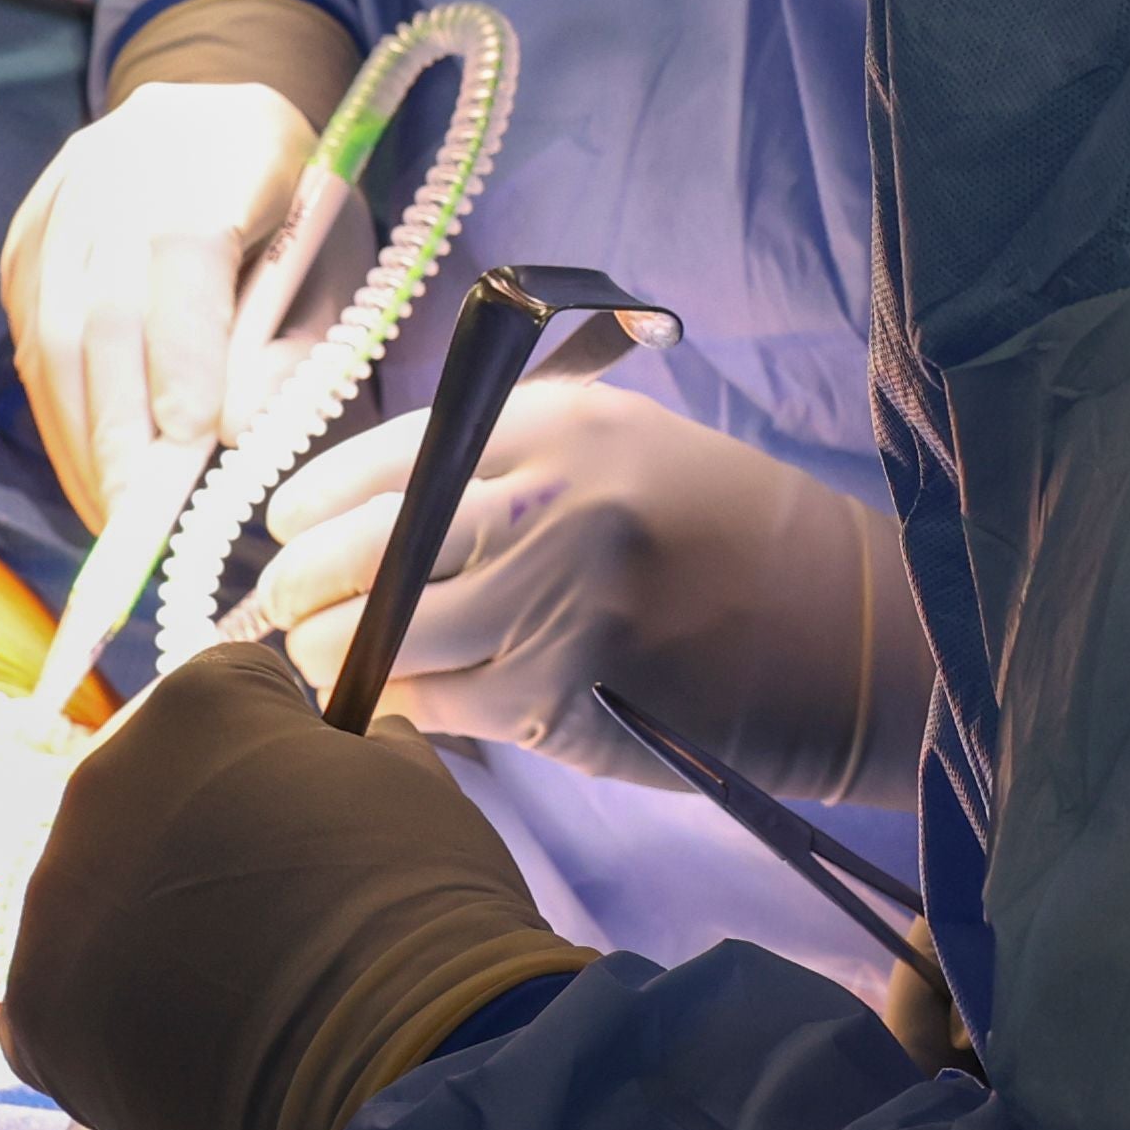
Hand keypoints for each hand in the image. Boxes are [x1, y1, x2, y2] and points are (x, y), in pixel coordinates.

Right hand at [0, 0, 353, 531]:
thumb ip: (294, 344)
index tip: (193, 444)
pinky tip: (89, 470)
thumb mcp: (331, 262)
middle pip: (100, 307)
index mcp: (212, 153)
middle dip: (120, 426)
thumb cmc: (294, 202)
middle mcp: (117, 168)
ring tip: (114, 516)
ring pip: (51, 332)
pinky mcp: (24, 241)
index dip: (181, 352)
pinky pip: (29, 338)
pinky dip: (59, 414)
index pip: (181, 251)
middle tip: (142, 519)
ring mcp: (57, 204)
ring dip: (81, 436)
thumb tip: (232, 433)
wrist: (214, 117)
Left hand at [0, 638, 593, 1129]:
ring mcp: (54, 898)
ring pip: (102, 897)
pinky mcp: (35, 1007)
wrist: (395, 1065)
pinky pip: (69, 996)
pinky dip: (120, 1020)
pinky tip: (193, 1045)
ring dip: (157, 929)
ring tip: (244, 991)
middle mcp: (99, 780)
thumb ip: (364, 750)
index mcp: (197, 704)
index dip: (289, 755)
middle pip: (151, 795)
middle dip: (207, 841)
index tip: (323, 814)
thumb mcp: (419, 785)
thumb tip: (356, 754)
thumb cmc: (420, 913)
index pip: (233, 697)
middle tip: (283, 912)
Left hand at [245, 377, 933, 806]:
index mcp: (560, 426)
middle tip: (279, 610)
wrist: (850, 632)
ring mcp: (557, 601)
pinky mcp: (567, 694)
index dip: (316, 501)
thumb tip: (373, 517)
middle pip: (368, 550)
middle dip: (302, 587)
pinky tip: (391, 701)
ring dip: (338, 657)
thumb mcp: (624, 453)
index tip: (283, 526)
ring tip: (324, 662)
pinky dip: (403, 704)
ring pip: (390, 637)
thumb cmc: (729, 539)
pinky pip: (441, 701)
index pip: (392, 458)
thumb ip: (508, 468)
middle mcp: (550, 501)